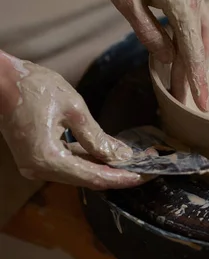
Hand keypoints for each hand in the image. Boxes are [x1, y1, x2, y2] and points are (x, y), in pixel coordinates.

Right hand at [0, 53, 144, 189]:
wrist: (0, 79)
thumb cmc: (33, 86)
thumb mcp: (74, 108)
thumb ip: (98, 137)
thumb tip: (121, 155)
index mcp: (48, 159)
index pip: (94, 177)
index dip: (122, 178)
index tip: (145, 175)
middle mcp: (39, 169)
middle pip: (87, 179)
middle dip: (117, 173)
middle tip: (145, 167)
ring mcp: (34, 166)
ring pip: (78, 173)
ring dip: (104, 168)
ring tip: (132, 161)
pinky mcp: (35, 158)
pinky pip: (67, 165)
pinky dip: (88, 160)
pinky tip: (107, 155)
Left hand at [98, 0, 208, 110]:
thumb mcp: (127, 3)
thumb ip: (149, 33)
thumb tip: (166, 58)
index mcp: (180, 5)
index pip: (191, 53)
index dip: (195, 81)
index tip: (202, 104)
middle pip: (199, 45)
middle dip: (193, 74)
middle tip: (189, 99)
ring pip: (201, 32)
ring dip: (195, 56)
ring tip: (187, 79)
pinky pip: (196, 18)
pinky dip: (192, 38)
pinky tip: (184, 47)